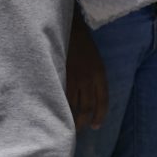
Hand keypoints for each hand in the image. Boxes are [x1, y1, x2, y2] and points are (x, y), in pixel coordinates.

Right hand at [65, 14, 108, 131]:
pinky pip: (59, 96)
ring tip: (64, 126)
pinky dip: (57, 106)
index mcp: (100, 73)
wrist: (67, 26)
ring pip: (72, 105)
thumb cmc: (80, 42)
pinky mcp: (59, 76)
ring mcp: (72, 77)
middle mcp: (88, 78)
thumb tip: (87, 95)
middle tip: (78, 130)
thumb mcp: (93, 59)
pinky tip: (53, 113)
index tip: (95, 126)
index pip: (102, 100)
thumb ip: (92, 77)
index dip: (99, 115)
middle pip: (87, 107)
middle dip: (83, 121)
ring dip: (69, 117)